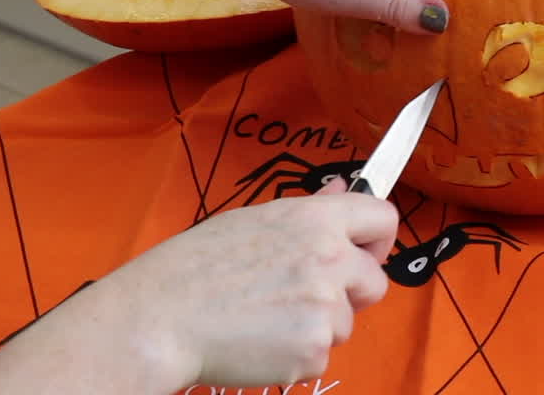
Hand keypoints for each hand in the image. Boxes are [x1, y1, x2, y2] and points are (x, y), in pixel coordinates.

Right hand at [105, 177, 397, 388]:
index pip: (384, 217)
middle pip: (377, 281)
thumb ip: (309, 210)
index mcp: (316, 220)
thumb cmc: (197, 266)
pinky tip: (259, 341)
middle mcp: (330, 259)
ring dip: (318, 326)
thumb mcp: (254, 219)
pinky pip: (322, 354)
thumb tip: (342, 189)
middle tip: (305, 297)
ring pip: (346, 323)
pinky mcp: (314, 350)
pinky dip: (296, 355)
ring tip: (266, 317)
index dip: (378, 239)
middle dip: (351, 293)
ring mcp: (325, 307)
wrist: (159, 317)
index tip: (366, 252)